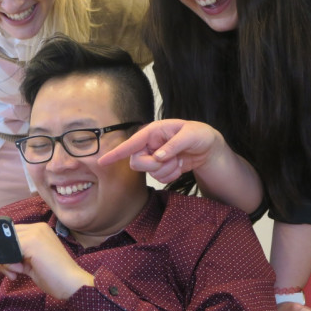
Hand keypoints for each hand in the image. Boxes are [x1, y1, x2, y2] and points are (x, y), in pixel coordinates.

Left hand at [0, 223, 93, 299]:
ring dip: (6, 261)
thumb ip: (18, 256)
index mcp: (40, 230)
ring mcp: (35, 233)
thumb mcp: (32, 263)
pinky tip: (18, 273)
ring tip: (15, 273)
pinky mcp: (31, 242)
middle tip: (10, 272)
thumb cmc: (54, 276)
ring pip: (6, 244)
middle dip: (3, 255)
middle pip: (7, 237)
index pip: (13, 234)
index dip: (6, 250)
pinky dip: (8, 264)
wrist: (71, 283)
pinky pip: (8, 251)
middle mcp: (37, 228)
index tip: (8, 266)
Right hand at [98, 119, 228, 183]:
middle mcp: (150, 144)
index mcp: (153, 131)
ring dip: (167, 170)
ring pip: (149, 172)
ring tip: (179, 160)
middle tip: (171, 159)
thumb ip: (174, 145)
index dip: (117, 153)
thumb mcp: (191, 135)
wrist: (208, 148)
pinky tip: (179, 166)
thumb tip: (157, 156)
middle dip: (154, 165)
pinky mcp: (160, 168)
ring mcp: (153, 156)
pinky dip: (171, 176)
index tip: (102, 162)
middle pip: (137, 162)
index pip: (131, 143)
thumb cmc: (199, 135)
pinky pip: (159, 179)